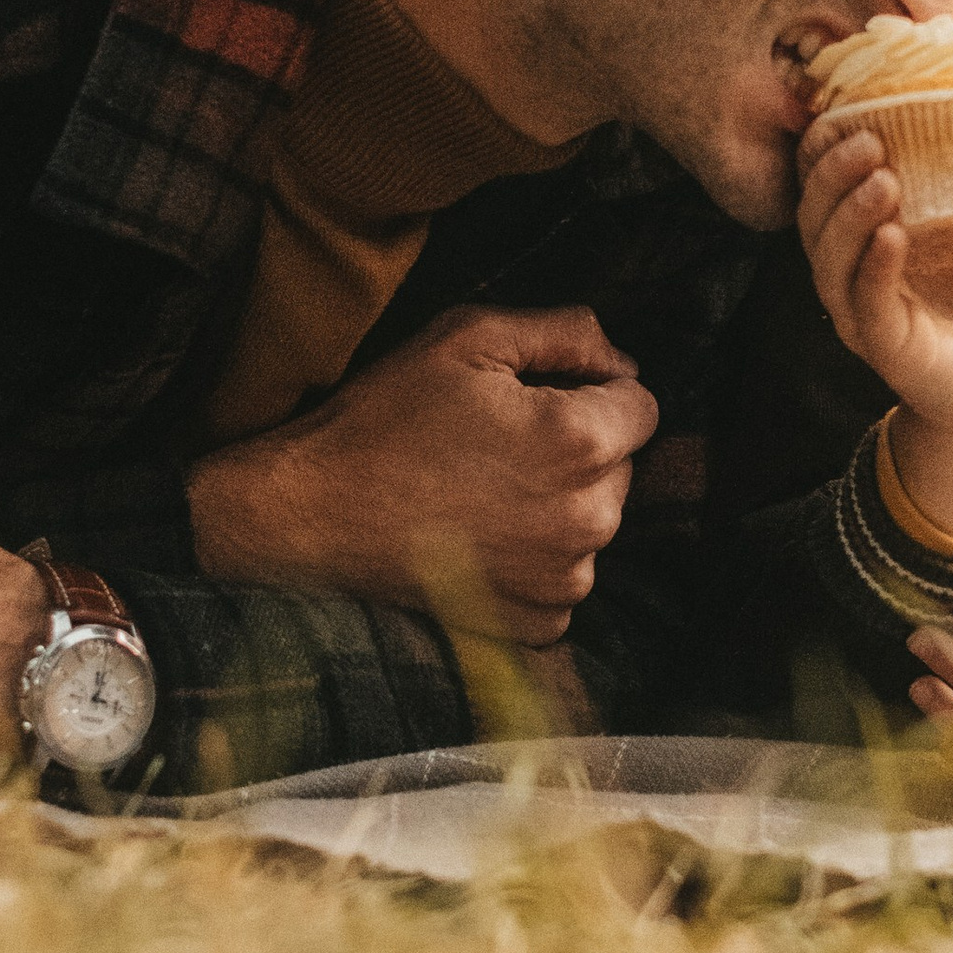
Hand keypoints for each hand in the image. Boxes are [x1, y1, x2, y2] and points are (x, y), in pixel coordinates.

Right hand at [183, 305, 659, 645]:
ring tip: (481, 490)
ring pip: (595, 520)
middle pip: (621, 465)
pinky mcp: (538, 621)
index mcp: (579, 441)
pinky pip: (566, 575)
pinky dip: (537, 557)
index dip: (592, 389)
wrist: (311, 516)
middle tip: (496, 442)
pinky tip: (481, 536)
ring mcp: (564, 578)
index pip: (642, 403)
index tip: (535, 397)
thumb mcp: (466, 339)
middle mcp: (588, 518)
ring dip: (559, 502)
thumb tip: (623, 359)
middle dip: (579, 447)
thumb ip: (564, 332)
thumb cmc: (384, 421)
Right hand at [796, 113, 952, 551]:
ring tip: (883, 180)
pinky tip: (892, 238)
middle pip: (813, 214)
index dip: (824, 146)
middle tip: (870, 141)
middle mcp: (847, 268)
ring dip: (850, 214)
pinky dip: (874, 269)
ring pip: (829, 259)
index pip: (821, 181)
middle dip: (833, 172)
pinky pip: (865, 303)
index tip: (850, 109)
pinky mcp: (884, 345)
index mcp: (861, 230)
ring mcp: (859, 310)